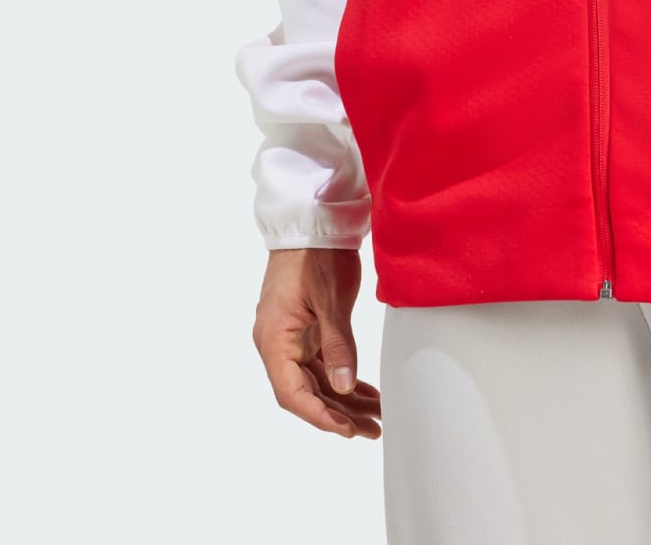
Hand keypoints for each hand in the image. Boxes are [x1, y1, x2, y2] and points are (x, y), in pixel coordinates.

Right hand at [252, 247, 382, 438]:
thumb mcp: (330, 300)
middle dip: (339, 414)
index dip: (320, 416)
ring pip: (316, 381)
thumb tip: (343, 388)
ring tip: (376, 417)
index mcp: (274, 339)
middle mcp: (277, 343)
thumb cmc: (316, 254)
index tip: (348, 430)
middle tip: (372, 429)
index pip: (293, 393)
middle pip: (306, 392)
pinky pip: (321, 364)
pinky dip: (343, 378)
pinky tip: (365, 392)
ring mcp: (290, 337)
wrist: (313, 221)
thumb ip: (337, 345)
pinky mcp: (304, 330)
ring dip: (344, 400)